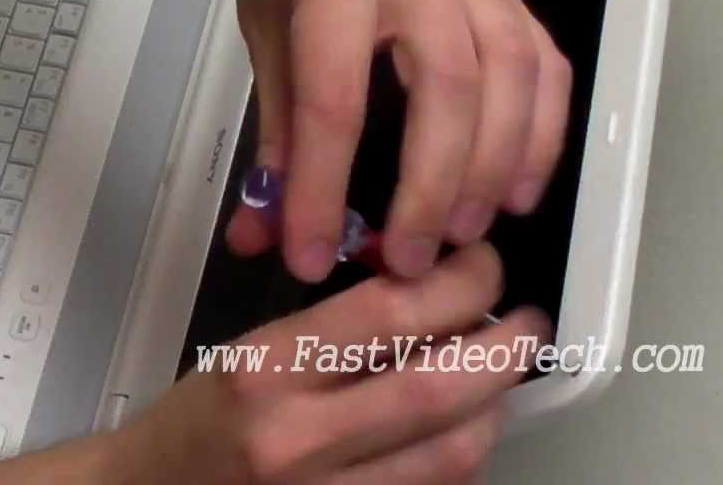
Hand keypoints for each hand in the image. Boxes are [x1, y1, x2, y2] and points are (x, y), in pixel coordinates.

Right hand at [117, 244, 547, 484]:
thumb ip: (332, 325)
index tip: (480, 266)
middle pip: (437, 390)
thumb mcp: (247, 351)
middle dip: (504, 348)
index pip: (389, 314)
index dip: (457, 282)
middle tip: (524, 322)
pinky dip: (466, 457)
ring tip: (500, 376)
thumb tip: (427, 290)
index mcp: (266, 371)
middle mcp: (296, 438)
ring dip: (495, 408)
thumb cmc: (198, 422)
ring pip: (452, 454)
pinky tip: (466, 429)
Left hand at [195, 0, 572, 280]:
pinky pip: (543, 64)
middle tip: (409, 259)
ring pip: (509, 79)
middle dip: (429, 189)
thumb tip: (262, 237)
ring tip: (461, 236)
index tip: (311, 257)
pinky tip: (516, 190)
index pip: (334, 100)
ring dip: (492, 170)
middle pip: (445, 91)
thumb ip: (273, 142)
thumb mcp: (265, 43)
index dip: (322, 190)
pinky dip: (539, 134)